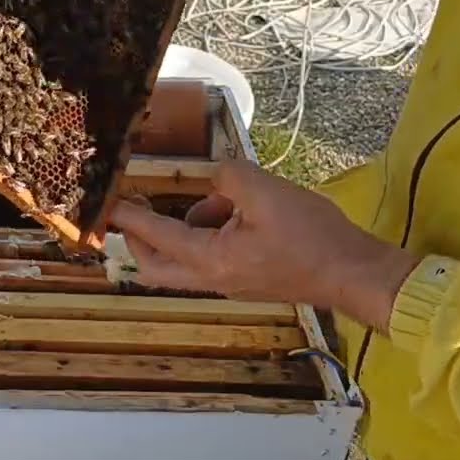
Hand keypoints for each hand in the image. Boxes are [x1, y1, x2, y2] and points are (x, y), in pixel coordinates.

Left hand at [110, 160, 420, 332]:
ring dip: (186, 227)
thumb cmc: (313, 236)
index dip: (128, 218)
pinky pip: (211, 256)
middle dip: (141, 237)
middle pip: (157, 265)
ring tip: (224, 198)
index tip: (104, 206)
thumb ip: (228, 177)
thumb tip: (212, 176)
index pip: (155, 237)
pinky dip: (212, 230)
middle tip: (138, 204)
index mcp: (211, 260)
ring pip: (185, 259)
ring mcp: (229, 282)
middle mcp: (212, 279)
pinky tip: (242, 209)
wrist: (355, 273)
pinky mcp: (246, 278)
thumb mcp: (266, 193)